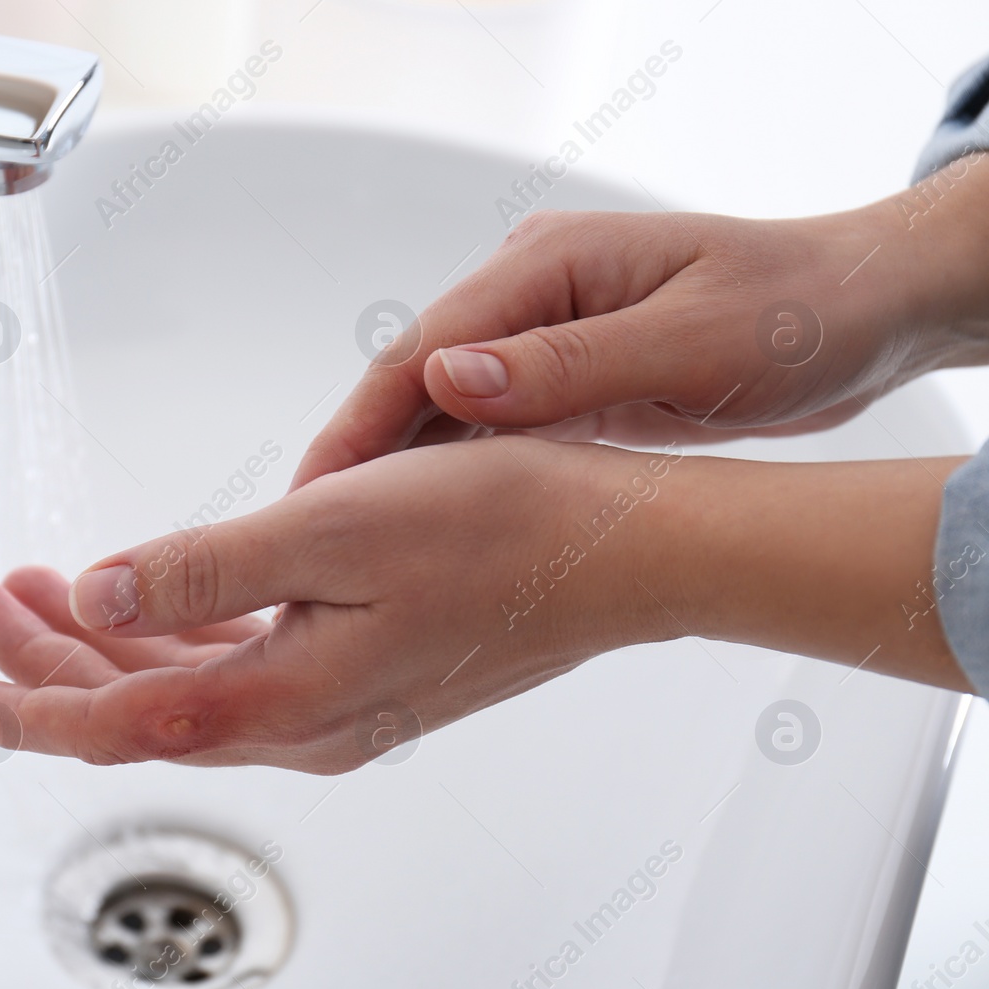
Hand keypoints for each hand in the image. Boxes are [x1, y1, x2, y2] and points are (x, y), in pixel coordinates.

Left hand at [0, 437, 673, 773]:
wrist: (621, 552)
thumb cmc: (501, 531)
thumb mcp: (327, 533)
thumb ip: (199, 573)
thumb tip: (96, 600)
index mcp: (280, 701)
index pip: (113, 724)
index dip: (20, 708)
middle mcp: (299, 723)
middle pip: (132, 709)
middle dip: (40, 661)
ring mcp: (330, 704)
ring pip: (175, 690)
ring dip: (99, 646)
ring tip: (34, 591)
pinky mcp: (357, 673)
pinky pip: (231, 670)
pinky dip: (169, 639)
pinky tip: (146, 602)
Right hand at [292, 163, 988, 488]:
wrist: (862, 312)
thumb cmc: (792, 314)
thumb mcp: (685, 344)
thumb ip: (563, 364)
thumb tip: (446, 380)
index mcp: (547, 263)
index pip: (421, 348)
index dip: (359, 424)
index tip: (313, 491)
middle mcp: (531, 292)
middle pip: (417, 380)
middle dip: (361, 455)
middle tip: (306, 533)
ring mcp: (545, 333)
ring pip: (446, 410)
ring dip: (400, 472)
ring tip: (349, 544)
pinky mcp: (566, 374)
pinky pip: (489, 428)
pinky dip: (454, 473)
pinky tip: (424, 525)